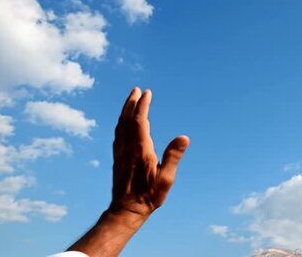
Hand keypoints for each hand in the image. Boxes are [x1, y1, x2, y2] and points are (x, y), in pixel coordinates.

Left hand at [67, 87, 188, 255]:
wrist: (125, 211)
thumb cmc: (148, 196)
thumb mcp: (166, 178)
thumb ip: (173, 156)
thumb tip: (184, 137)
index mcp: (141, 149)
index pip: (139, 120)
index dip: (143, 105)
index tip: (147, 93)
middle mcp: (128, 148)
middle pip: (127, 119)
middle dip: (131, 103)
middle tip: (136, 89)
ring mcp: (120, 153)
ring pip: (120, 126)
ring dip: (124, 111)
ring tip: (130, 101)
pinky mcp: (117, 159)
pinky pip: (117, 135)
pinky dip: (121, 123)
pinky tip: (123, 124)